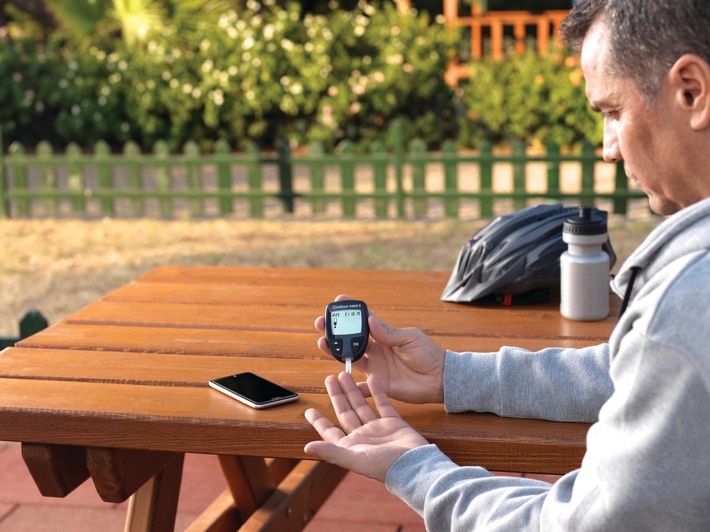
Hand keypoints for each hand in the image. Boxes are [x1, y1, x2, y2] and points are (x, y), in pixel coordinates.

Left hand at [304, 372, 428, 481]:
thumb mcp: (354, 459)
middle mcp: (362, 436)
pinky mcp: (393, 422)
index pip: (330, 432)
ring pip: (362, 405)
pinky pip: (383, 403)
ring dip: (353, 390)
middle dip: (337, 396)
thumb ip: (331, 451)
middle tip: (329, 379)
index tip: (309, 410)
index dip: (319, 422)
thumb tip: (307, 447)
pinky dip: (377, 391)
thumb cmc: (384, 467)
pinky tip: (371, 378)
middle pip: (345, 412)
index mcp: (351, 447)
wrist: (414, 466)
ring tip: (344, 374)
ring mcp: (378, 428)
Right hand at [316, 295, 445, 403]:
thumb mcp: (410, 338)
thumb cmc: (427, 354)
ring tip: (322, 343)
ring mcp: (375, 367)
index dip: (350, 311)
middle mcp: (375, 350)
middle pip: (350, 339)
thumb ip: (389, 332)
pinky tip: (336, 380)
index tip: (338, 300)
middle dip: (334, 330)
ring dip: (335, 351)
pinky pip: (360, 387)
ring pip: (349, 358)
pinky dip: (348, 385)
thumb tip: (370, 319)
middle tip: (321, 323)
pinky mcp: (377, 384)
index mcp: (383, 335)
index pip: (363, 321)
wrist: (439, 379)